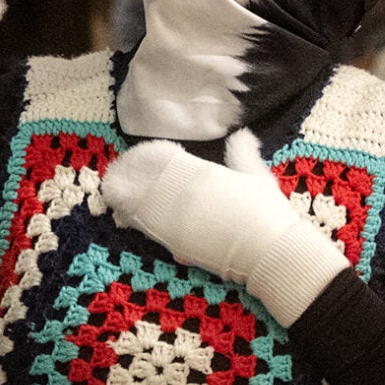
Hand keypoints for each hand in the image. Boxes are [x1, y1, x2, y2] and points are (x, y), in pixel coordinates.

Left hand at [99, 130, 348, 325]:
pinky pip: (147, 229)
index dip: (147, 157)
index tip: (140, 156)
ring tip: (116, 194)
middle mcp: (181, 195)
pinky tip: (128, 217)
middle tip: (118, 175)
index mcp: (201, 173)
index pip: (163, 159)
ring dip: (127, 199)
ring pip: (140, 206)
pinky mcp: (174, 245)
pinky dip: (136, 221)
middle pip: (145, 182)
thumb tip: (242, 134)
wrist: (268, 250)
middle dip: (131, 178)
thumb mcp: (256, 174)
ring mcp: (175, 221)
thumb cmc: (266, 210)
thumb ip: (243, 153)